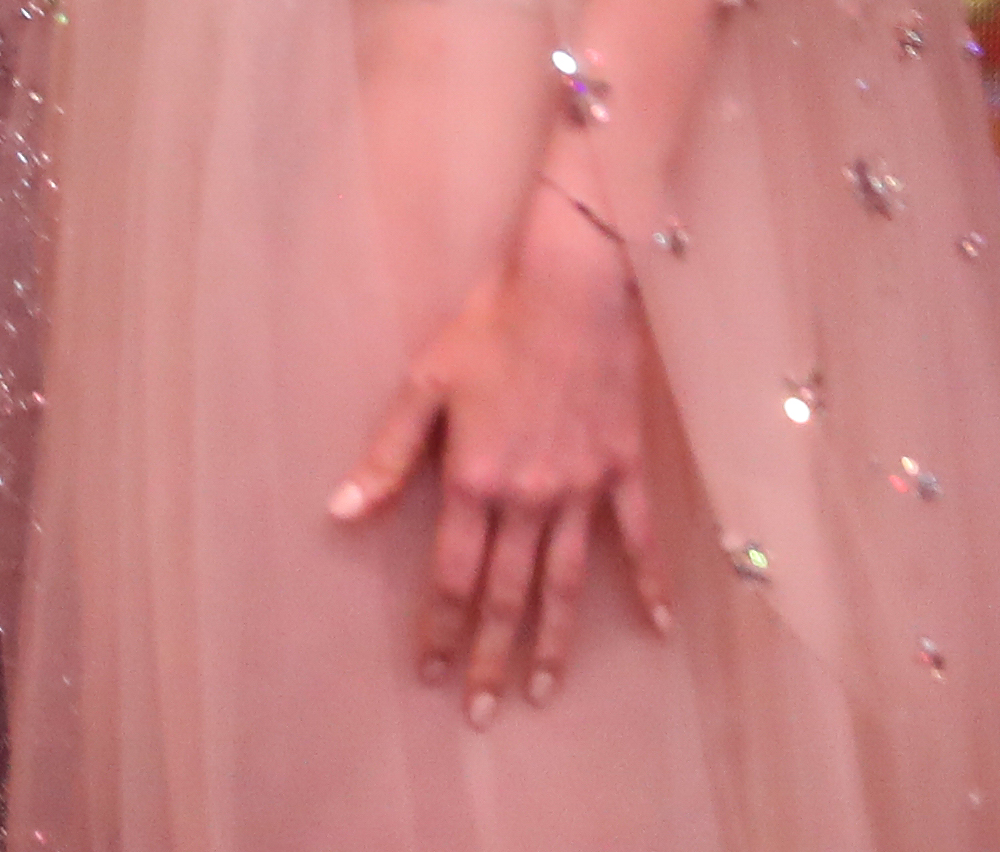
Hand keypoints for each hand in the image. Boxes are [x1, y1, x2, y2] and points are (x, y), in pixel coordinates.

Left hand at [332, 174, 675, 716]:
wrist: (571, 287)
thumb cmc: (488, 326)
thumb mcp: (423, 385)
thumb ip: (387, 456)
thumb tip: (342, 511)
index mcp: (473, 480)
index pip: (450, 575)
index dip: (437, 628)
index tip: (427, 673)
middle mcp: (527, 498)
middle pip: (506, 595)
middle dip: (488, 657)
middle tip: (479, 713)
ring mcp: (581, 489)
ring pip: (565, 583)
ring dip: (554, 643)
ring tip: (545, 692)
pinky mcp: (622, 470)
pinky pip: (637, 540)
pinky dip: (647, 584)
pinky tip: (657, 628)